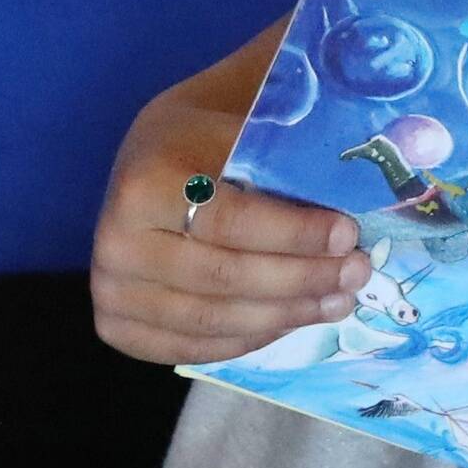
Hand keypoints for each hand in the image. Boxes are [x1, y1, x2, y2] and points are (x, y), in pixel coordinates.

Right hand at [87, 93, 370, 365]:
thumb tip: (357, 184)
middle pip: (224, 277)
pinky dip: (250, 340)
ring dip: (286, 316)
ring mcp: (110, 290)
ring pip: (214, 320)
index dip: (295, 233)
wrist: (149, 156)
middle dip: (301, 280)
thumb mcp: (237, 120)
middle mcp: (115, 241)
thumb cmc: (205, 135)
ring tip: (338, 302)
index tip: (348, 234)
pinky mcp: (116, 326)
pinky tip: (292, 321)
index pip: (231, 222)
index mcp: (145, 181)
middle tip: (355, 274)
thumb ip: (283, 153)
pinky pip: (194, 347)